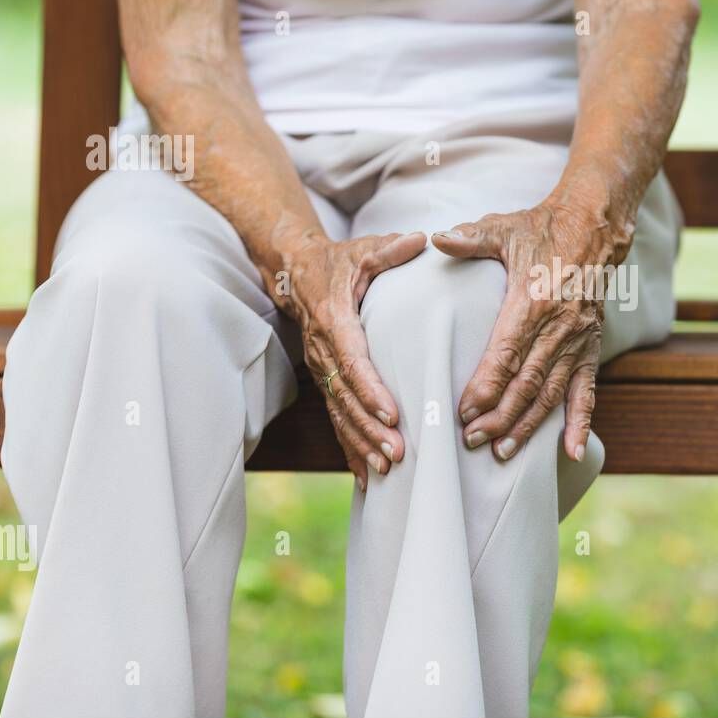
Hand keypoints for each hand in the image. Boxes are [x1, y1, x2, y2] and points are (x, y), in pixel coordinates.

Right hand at [281, 231, 427, 482]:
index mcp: (335, 318)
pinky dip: (350, 448)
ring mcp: (320, 367)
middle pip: (345, 396)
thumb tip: (423, 239)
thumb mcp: (364, 248)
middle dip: (369, 428)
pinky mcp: (324, 379)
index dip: (370, 389)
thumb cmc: (339, 260)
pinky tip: (367, 479)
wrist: (294, 271)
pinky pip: (336, 417)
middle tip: (398, 453)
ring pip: (339, 412)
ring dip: (360, 443)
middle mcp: (323, 348)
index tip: (392, 413)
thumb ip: (391, 249)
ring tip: (388, 469)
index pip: (352, 359)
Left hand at [432, 201, 630, 462]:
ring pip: (551, 394)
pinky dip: (579, 424)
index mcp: (534, 300)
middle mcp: (559, 327)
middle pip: (526, 383)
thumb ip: (470, 239)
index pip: (507, 354)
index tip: (463, 411)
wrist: (593, 228)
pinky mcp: (590, 349)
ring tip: (502, 452)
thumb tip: (434, 238)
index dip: (486, 386)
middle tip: (471, 440)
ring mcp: (578, 341)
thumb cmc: (540, 229)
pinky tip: (569, 453)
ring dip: (527, 426)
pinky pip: (586, 392)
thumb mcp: (503, 228)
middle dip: (499, 416)